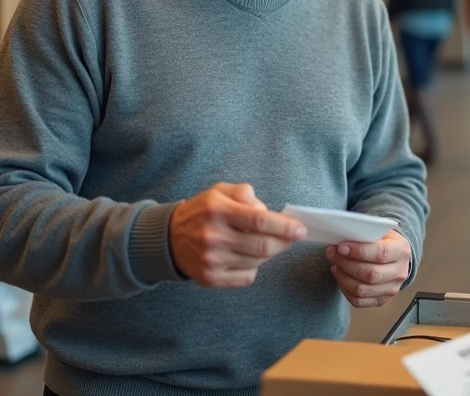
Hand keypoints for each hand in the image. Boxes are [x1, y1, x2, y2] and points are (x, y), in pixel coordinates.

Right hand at [169, 183, 305, 288]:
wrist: (169, 238)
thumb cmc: (202, 211)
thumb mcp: (220, 191)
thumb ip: (246, 194)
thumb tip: (268, 211)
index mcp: (217, 210)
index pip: (259, 220)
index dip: (284, 226)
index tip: (300, 229)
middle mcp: (213, 236)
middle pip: (262, 245)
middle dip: (284, 243)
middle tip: (292, 238)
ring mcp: (211, 260)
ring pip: (257, 262)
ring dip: (270, 253)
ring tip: (267, 243)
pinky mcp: (210, 279)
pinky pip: (246, 277)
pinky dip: (255, 268)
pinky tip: (247, 256)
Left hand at [326, 230, 411, 307]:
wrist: (396, 258)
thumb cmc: (385, 242)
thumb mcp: (381, 232)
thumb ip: (366, 233)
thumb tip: (342, 237)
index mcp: (402, 251)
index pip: (381, 253)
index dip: (359, 251)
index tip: (341, 247)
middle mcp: (400, 272)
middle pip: (370, 274)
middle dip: (346, 264)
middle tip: (332, 254)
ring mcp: (392, 289)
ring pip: (362, 289)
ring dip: (343, 277)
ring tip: (335, 265)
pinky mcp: (382, 300)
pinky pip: (359, 301)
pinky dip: (345, 290)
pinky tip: (340, 277)